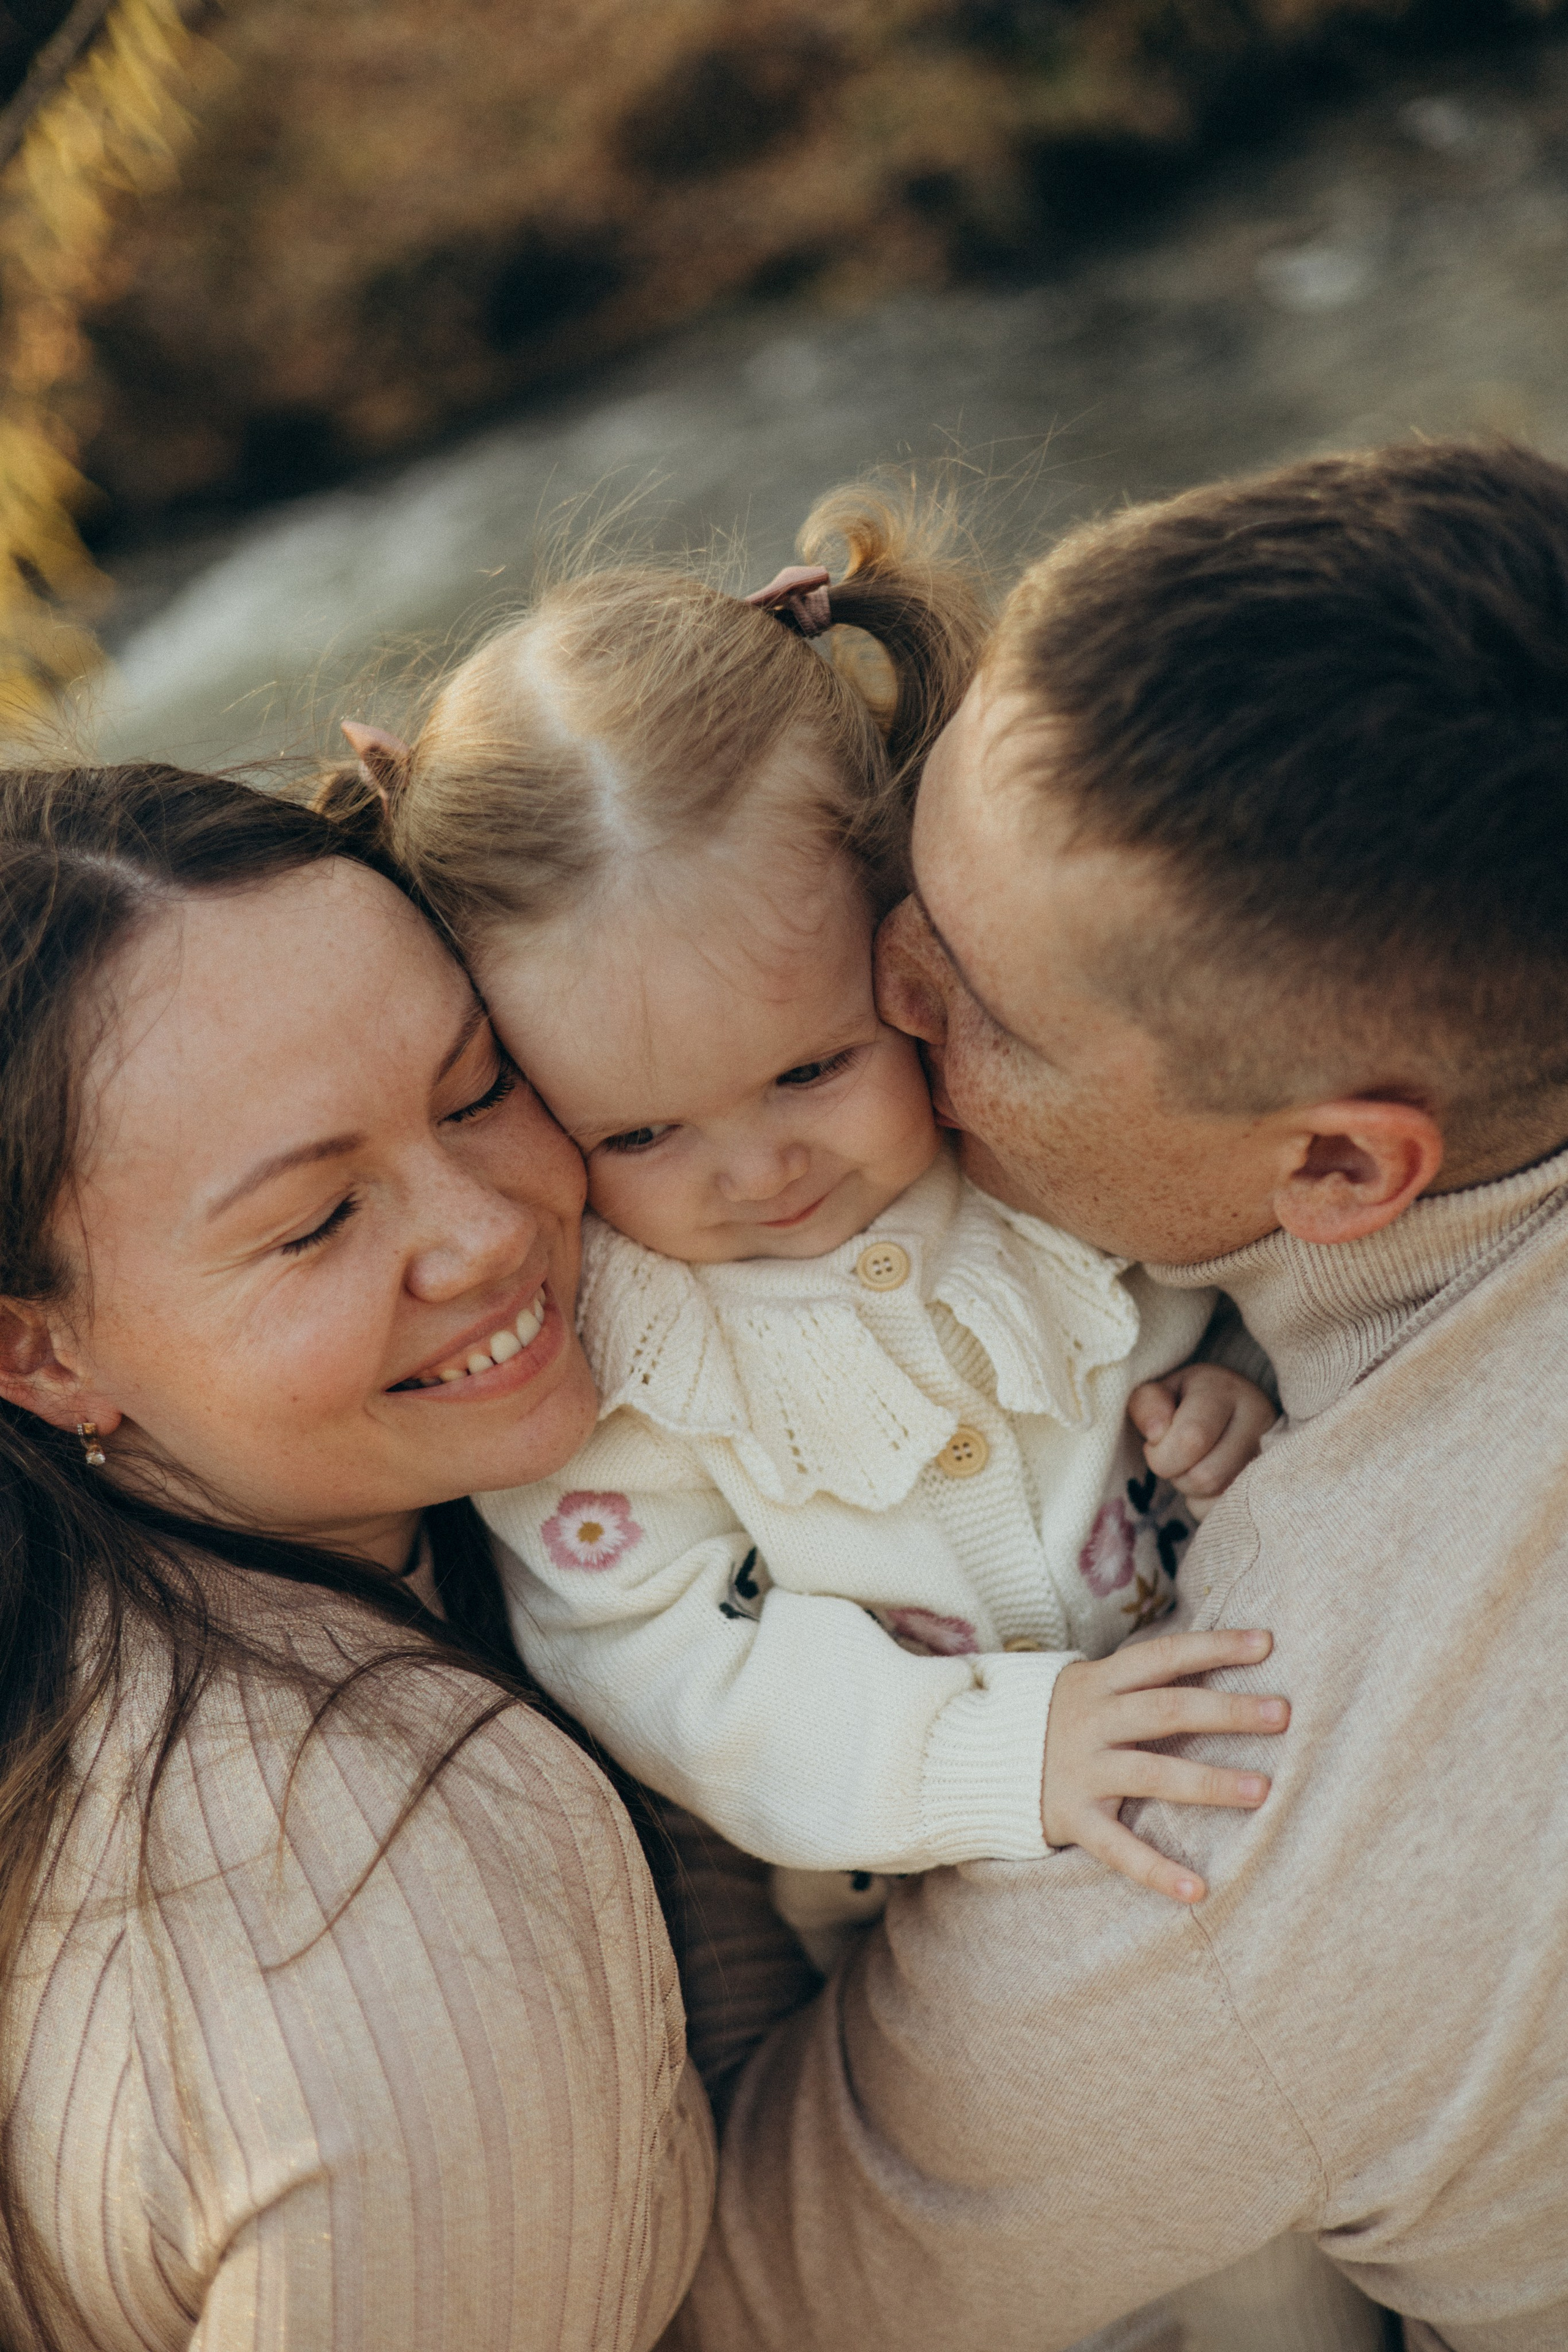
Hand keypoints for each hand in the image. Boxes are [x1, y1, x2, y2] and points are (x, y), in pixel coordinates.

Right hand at [1040, 1628, 1287, 1902]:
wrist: (974, 1760)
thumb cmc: (1055, 1720)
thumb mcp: (1088, 1686)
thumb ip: (1139, 1681)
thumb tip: (1212, 1661)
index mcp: (1099, 1682)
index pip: (1163, 1656)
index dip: (1214, 1647)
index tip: (1266, 1643)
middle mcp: (1092, 1720)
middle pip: (1167, 1710)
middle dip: (1227, 1711)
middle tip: (1282, 1714)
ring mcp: (1082, 1769)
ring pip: (1153, 1774)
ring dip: (1209, 1782)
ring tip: (1262, 1790)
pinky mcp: (1072, 1817)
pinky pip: (1118, 1848)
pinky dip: (1157, 1870)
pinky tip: (1197, 1889)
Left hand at [1128, 1362, 1277, 1520]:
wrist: (1226, 1408)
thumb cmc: (1183, 1401)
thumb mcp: (1159, 1393)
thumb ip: (1147, 1405)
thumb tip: (1156, 1434)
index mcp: (1223, 1390)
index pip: (1191, 1439)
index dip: (1161, 1454)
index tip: (1155, 1443)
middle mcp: (1258, 1418)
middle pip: (1206, 1477)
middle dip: (1177, 1475)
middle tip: (1175, 1457)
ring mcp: (1273, 1453)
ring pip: (1219, 1500)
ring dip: (1192, 1491)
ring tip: (1194, 1465)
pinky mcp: (1273, 1481)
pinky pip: (1229, 1513)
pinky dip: (1207, 1506)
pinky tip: (1210, 1481)